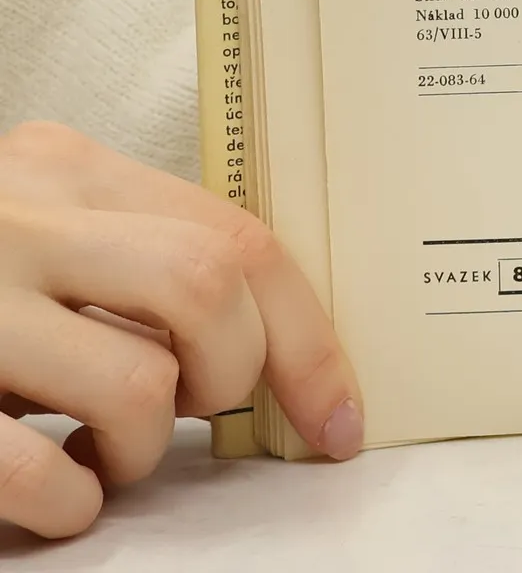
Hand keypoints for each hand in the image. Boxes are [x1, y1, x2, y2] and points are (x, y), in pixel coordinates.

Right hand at [0, 122, 361, 538]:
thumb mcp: (42, 230)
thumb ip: (130, 256)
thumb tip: (263, 347)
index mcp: (65, 167)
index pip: (239, 236)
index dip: (308, 337)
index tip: (338, 419)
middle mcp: (18, 217)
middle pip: (208, 290)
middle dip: (236, 376)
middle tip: (197, 416)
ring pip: (138, 384)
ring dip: (146, 452)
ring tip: (104, 457)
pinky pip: (36, 471)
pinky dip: (70, 505)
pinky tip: (53, 496)